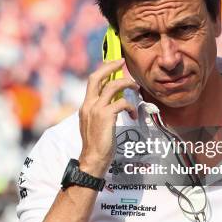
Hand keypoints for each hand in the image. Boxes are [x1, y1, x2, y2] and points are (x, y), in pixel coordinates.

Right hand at [78, 59, 138, 176]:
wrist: (93, 159)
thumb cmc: (97, 144)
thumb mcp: (95, 124)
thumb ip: (100, 111)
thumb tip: (113, 101)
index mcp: (85, 105)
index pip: (92, 81)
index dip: (103, 70)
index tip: (114, 64)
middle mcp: (88, 105)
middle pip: (97, 77)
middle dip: (111, 66)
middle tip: (122, 62)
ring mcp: (96, 110)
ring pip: (112, 86)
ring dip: (126, 84)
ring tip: (136, 88)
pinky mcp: (105, 116)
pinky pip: (121, 103)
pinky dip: (131, 106)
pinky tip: (134, 115)